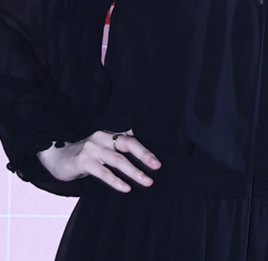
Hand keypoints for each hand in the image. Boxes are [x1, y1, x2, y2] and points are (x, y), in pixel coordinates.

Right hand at [37, 129, 160, 192]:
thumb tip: (145, 158)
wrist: (55, 157)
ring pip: (117, 160)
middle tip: (157, 166)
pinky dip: (116, 180)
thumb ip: (119, 150)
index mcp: (110, 134)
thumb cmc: (85, 156)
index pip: (132, 138)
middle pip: (128, 144)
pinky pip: (103, 172)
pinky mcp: (82, 161)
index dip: (146, 148)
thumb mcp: (103, 149)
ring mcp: (92, 148)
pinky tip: (126, 187)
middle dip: (145, 155)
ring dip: (134, 171)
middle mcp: (102, 138)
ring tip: (147, 181)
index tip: (159, 160)